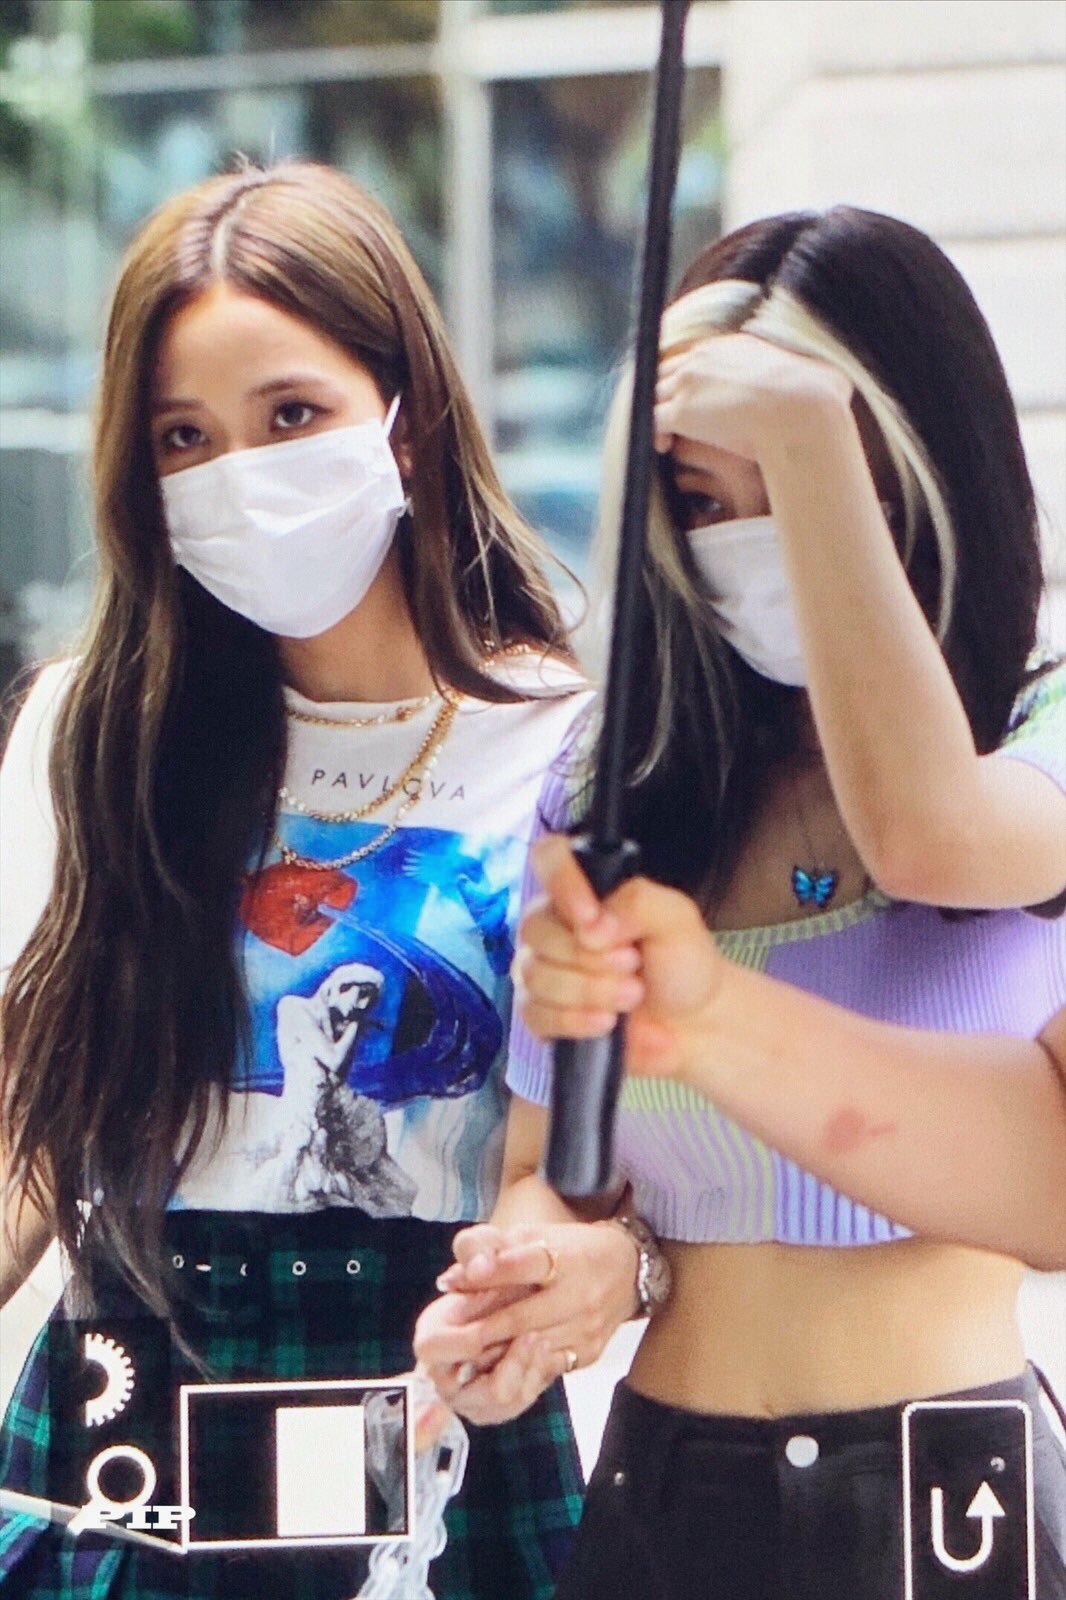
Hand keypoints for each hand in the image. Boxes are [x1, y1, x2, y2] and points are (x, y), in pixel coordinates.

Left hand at [413, 1220, 639, 1424]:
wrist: (628, 1270)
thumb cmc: (569, 1249)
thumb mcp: (532, 1234)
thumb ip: (489, 1247)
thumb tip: (454, 1276)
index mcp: (564, 1257)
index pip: (523, 1264)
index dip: (489, 1273)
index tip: (454, 1283)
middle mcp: (579, 1294)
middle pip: (522, 1316)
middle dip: (481, 1327)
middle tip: (447, 1333)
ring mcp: (585, 1328)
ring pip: (530, 1347)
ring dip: (493, 1352)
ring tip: (461, 1353)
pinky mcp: (588, 1353)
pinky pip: (546, 1367)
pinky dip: (517, 1367)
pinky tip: (493, 1366)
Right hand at [512, 834, 725, 1080]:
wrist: (691, 1024)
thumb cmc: (682, 964)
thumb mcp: (677, 920)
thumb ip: (639, 902)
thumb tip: (593, 925)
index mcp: (585, 890)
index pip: (548, 857)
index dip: (561, 883)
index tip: (592, 920)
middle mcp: (556, 925)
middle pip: (535, 929)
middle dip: (590, 957)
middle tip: (633, 964)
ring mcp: (545, 969)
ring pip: (536, 976)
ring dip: (591, 991)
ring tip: (631, 994)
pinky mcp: (543, 1013)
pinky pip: (535, 1014)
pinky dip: (575, 1020)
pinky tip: (606, 1021)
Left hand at [654, 331, 852, 461]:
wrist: (802, 409)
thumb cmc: (818, 398)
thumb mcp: (819, 375)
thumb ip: (815, 375)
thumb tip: (837, 382)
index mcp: (735, 345)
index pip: (699, 355)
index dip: (693, 377)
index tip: (696, 397)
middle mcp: (707, 357)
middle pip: (668, 369)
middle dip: (665, 392)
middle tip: (669, 418)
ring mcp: (690, 382)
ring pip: (654, 393)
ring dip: (656, 413)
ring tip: (663, 436)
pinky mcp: (681, 411)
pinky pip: (649, 420)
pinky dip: (651, 434)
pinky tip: (661, 449)